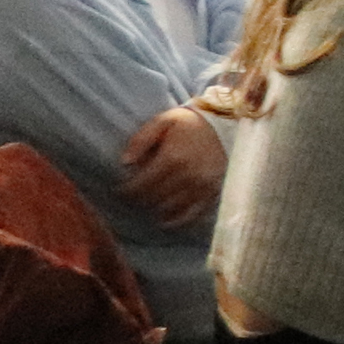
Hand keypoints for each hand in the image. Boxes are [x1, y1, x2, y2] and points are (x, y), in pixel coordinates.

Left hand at [117, 107, 223, 227]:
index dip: (126, 191)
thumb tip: (125, 163)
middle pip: (153, 198)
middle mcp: (188, 174)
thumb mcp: (161, 122)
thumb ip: (140, 140)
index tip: (120, 190)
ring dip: (155, 208)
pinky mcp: (213, 191)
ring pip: (170, 207)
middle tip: (133, 197)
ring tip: (149, 203)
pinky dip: (177, 220)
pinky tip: (165, 221)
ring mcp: (202, 185)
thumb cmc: (187, 125)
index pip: (140, 185)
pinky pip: (193, 214)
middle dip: (139, 199)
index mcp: (172, 157)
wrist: (222, 125)